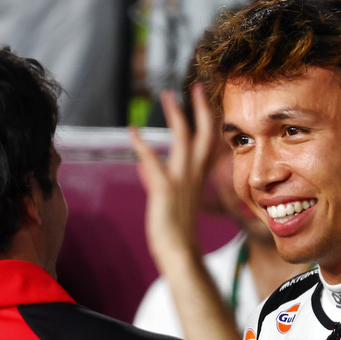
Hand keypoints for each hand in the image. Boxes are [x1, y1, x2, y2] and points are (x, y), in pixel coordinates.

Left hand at [128, 85, 216, 265]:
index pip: (209, 144)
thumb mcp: (170, 201)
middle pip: (203, 134)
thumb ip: (159, 179)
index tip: (205, 102)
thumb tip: (144, 165)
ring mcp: (181, 180)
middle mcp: (193, 176)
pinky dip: (141, 145)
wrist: (178, 252)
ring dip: (175, 114)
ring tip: (166, 95)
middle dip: (199, 109)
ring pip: (183, 139)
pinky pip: (153, 160)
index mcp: (197, 179)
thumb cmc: (176, 232)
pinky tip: (132, 132)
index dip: (209, 121)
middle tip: (194, 87)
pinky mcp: (165, 188)